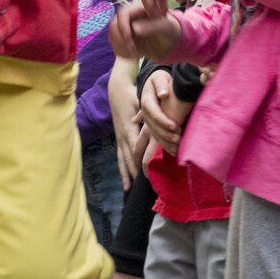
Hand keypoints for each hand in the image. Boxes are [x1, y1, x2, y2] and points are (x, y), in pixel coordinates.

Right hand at [107, 55, 143, 188]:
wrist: (116, 89)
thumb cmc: (132, 94)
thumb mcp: (141, 98)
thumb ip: (150, 106)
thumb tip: (162, 102)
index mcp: (129, 126)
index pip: (136, 146)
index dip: (143, 157)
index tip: (150, 169)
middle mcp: (123, 135)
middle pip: (129, 157)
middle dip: (136, 170)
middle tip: (144, 184)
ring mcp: (119, 138)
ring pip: (123, 160)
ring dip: (128, 174)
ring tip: (132, 189)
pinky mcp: (119, 139)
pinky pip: (120, 158)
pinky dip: (123, 171)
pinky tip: (126, 184)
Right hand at [109, 0, 181, 62]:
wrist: (170, 41)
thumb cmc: (170, 30)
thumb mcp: (166, 27)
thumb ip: (152, 26)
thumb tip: (134, 28)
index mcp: (139, 8)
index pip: (122, 13)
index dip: (122, 26)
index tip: (128, 39)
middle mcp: (129, 16)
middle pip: (114, 24)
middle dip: (121, 40)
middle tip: (134, 52)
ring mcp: (125, 26)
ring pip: (112, 35)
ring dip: (121, 47)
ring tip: (136, 55)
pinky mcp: (123, 37)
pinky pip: (115, 43)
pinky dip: (122, 51)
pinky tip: (135, 55)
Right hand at [139, 69, 187, 153]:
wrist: (154, 82)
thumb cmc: (159, 78)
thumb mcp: (159, 77)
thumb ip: (161, 84)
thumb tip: (163, 94)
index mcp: (146, 101)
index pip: (153, 113)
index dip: (163, 120)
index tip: (175, 126)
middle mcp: (145, 113)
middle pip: (152, 127)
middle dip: (165, 134)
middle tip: (178, 140)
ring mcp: (147, 120)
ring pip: (152, 135)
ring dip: (164, 142)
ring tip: (176, 148)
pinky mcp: (151, 125)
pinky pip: (154, 137)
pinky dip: (163, 145)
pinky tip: (172, 151)